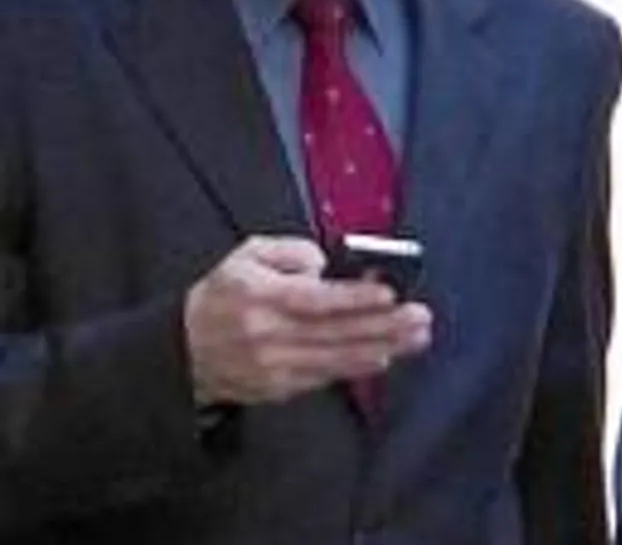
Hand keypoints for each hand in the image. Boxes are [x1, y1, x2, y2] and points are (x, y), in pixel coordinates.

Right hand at [184, 235, 432, 405]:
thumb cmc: (224, 295)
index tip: (390, 295)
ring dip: (382, 348)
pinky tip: (383, 356)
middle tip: (420, 317)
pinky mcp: (277, 387)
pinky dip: (355, 367)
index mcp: (259, 296)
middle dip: (384, 325)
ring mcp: (272, 365)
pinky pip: (324, 378)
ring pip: (336, 359)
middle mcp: (266, 334)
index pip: (315, 300)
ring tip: (416, 337)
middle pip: (334, 332)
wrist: (183, 349)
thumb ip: (291, 251)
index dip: (355, 299)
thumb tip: (325, 265)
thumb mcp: (248, 255)